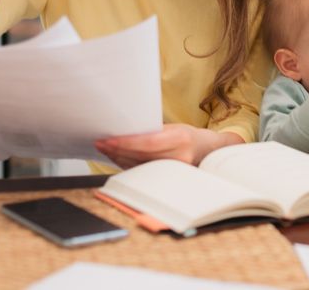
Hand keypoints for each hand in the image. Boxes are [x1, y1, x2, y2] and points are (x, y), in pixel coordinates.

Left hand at [94, 124, 240, 167]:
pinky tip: (117, 157)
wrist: (208, 152)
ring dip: (119, 158)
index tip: (108, 140)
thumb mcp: (174, 128)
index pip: (147, 143)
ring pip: (139, 166)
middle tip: (100, 143)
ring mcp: (174, 171)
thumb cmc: (188, 136)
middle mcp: (179, 157)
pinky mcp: (168, 179)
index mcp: (180, 139)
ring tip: (105, 149)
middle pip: (140, 156)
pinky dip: (127, 165)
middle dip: (117, 150)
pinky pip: (142, 172)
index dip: (126, 143)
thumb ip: (153, 131)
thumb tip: (125, 131)